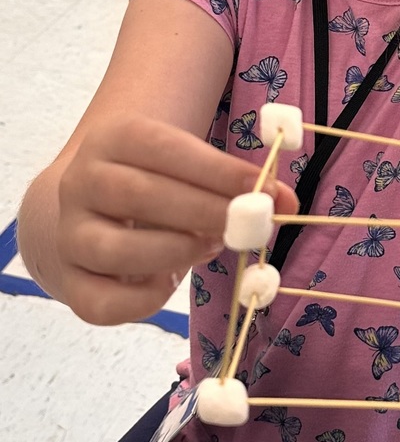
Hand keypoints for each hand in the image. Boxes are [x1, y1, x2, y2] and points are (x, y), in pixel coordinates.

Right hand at [56, 114, 296, 324]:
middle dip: (204, 211)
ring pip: (113, 248)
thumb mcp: (190, 166)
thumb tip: (289, 201)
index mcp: (113, 138)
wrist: (92, 209)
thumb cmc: (157, 182)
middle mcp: (80, 182)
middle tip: (246, 225)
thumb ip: (234, 182)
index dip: (217, 170)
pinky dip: (143, 300)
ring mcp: (68, 234)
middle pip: (138, 195)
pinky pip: (101, 303)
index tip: (266, 189)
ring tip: (211, 246)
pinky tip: (171, 282)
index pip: (163, 147)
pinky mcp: (70, 282)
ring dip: (174, 250)